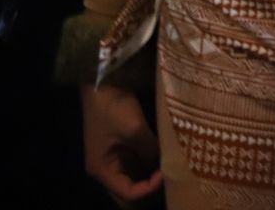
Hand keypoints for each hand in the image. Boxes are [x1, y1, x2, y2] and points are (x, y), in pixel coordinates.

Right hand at [79, 83, 162, 204]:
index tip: (165, 174)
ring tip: (172, 167)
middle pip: (129, 189)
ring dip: (151, 174)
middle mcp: (106, 167)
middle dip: (149, 186)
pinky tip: (166, 155)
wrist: (102, 82)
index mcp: (102, 169)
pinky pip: (138, 160)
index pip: (126, 193)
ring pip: (135, 175)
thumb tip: (168, 159)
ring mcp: (114, 156)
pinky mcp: (122, 144)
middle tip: (171, 177)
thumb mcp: (134, 129)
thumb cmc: (112, 108)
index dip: (148, 188)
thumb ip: (150, 148)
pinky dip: (151, 161)